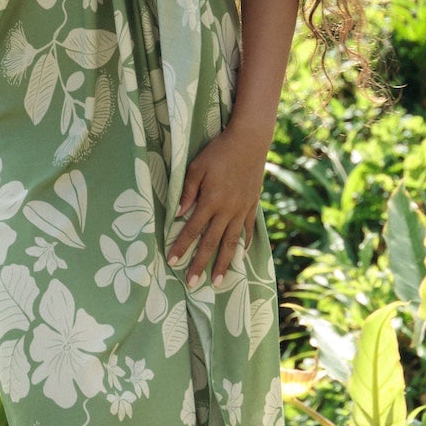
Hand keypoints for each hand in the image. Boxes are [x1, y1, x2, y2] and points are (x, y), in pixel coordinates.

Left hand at [166, 124, 268, 288]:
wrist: (249, 141)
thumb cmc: (218, 152)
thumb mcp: (196, 167)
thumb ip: (187, 192)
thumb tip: (177, 214)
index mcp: (211, 201)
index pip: (192, 230)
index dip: (182, 247)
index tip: (173, 262)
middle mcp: (227, 210)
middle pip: (211, 243)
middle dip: (200, 264)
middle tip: (192, 284)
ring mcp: (241, 210)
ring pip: (231, 243)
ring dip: (223, 263)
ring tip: (218, 282)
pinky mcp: (251, 205)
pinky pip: (247, 230)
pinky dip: (243, 245)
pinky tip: (239, 257)